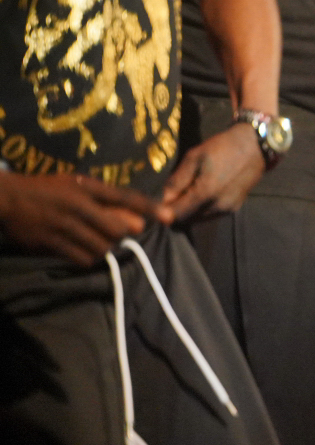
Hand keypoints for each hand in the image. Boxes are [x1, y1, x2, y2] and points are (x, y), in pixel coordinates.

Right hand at [0, 173, 166, 266]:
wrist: (8, 199)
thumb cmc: (49, 189)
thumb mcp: (77, 185)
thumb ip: (107, 201)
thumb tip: (138, 222)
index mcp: (87, 188)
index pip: (125, 197)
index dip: (149, 208)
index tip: (169, 217)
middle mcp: (79, 206)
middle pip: (117, 229)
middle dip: (122, 235)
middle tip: (115, 233)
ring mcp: (65, 226)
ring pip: (102, 247)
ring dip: (106, 249)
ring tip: (97, 242)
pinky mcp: (52, 243)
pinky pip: (82, 259)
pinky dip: (89, 259)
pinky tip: (84, 252)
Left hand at [160, 124, 265, 221]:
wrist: (256, 146)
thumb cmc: (222, 147)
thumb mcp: (194, 157)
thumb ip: (177, 180)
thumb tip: (164, 199)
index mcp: (205, 193)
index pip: (175, 214)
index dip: (162, 212)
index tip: (155, 204)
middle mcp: (217, 206)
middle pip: (186, 219)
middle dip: (176, 211)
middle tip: (171, 196)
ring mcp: (227, 209)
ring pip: (199, 218)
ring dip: (189, 211)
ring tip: (187, 193)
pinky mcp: (235, 208)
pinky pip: (211, 215)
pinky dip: (202, 208)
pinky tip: (203, 193)